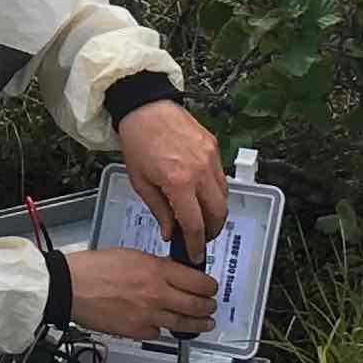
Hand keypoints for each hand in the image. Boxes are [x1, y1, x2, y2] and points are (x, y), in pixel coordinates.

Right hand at [69, 246, 216, 342]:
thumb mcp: (132, 255)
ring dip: (197, 325)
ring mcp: (148, 316)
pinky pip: (157, 334)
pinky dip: (161, 331)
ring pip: (183, 324)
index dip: (209, 287)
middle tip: (211, 307)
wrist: (71, 287)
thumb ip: (156, 266)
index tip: (211, 288)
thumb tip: (172, 274)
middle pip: (196, 305)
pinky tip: (161, 327)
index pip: (198, 281)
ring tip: (205, 325)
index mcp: (157, 270)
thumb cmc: (95, 268)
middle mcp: (157, 294)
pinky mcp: (136, 332)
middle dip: (208, 307)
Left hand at [113, 97, 228, 262]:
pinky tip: (202, 194)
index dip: (197, 244)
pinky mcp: (214, 147)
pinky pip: (222, 177)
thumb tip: (171, 233)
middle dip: (212, 231)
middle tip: (201, 238)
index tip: (196, 254)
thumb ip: (159, 211)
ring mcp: (210, 158)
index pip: (195, 224)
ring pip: (224, 196)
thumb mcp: (140, 183)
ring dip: (216, 212)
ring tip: (202, 217)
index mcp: (179, 182)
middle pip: (218, 213)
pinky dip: (216, 191)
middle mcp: (200, 171)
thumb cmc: (138, 143)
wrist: (145, 109)